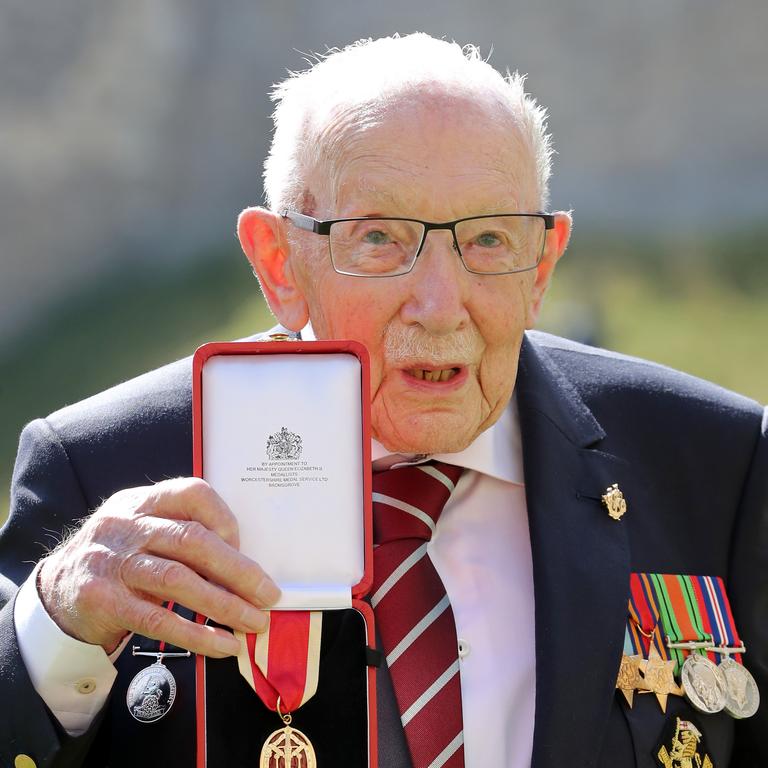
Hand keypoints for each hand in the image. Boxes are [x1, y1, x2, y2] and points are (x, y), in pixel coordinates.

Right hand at [37, 477, 279, 656]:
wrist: (55, 591)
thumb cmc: (119, 558)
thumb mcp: (143, 529)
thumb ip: (183, 532)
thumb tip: (245, 563)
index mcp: (143, 502)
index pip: (193, 493)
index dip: (225, 518)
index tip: (244, 546)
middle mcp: (126, 526)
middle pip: (192, 541)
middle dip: (239, 570)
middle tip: (269, 594)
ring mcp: (113, 563)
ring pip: (178, 581)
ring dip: (225, 605)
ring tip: (255, 622)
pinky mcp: (103, 601)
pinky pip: (158, 619)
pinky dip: (197, 634)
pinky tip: (223, 644)